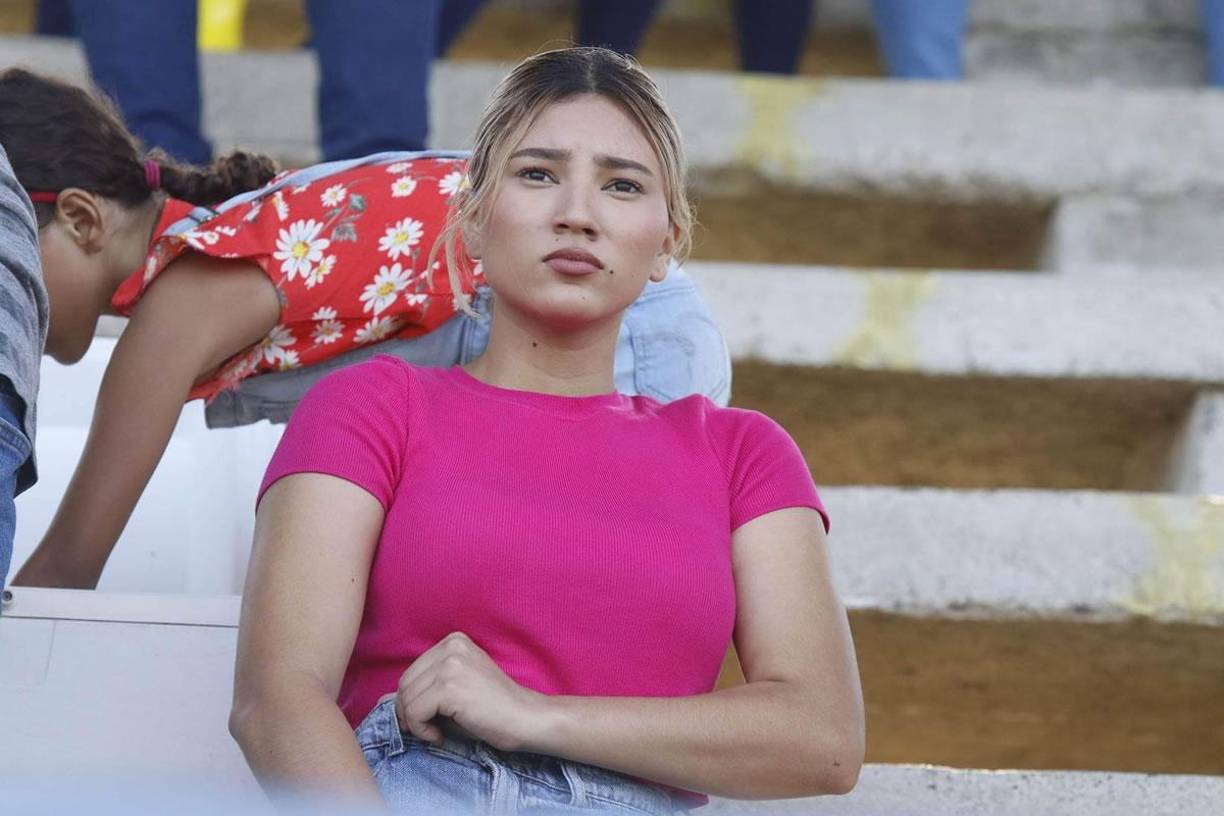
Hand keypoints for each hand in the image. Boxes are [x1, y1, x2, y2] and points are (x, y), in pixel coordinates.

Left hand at [395, 631, 546, 753]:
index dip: (412, 701)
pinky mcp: (449, 686)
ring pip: (406, 699)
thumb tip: (385, 700)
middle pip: (405, 684)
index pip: (411, 672)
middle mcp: (451, 646)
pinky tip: (440, 735)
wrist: (525, 719)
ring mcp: (450, 664)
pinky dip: (421, 730)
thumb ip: (425, 689)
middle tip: (428, 729)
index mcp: (454, 641)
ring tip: (438, 732)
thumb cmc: (493, 710)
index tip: (430, 719)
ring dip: (415, 723)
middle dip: (409, 712)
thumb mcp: (455, 692)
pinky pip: (414, 712)